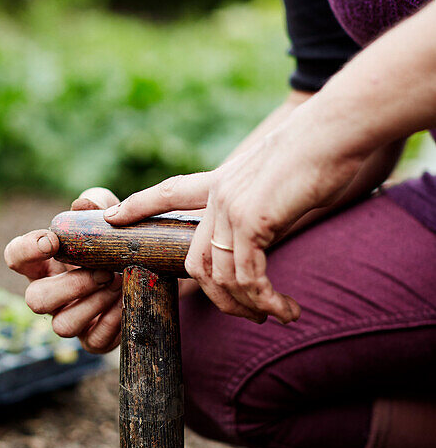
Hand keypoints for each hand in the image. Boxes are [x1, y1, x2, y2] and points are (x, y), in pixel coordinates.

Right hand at [4, 187, 122, 352]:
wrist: (149, 267)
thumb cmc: (115, 240)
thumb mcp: (107, 215)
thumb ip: (96, 203)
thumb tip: (83, 204)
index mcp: (43, 262)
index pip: (15, 257)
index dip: (26, 250)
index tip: (52, 240)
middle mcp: (50, 295)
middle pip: (35, 300)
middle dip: (69, 285)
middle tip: (102, 271)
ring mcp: (70, 319)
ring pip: (62, 326)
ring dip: (93, 303)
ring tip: (118, 283)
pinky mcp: (93, 339)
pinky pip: (93, 341)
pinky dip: (112, 321)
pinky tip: (127, 301)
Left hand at [104, 118, 362, 322]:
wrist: (336, 132)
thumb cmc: (319, 155)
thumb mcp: (276, 184)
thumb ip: (257, 210)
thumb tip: (259, 238)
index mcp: (220, 181)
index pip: (168, 192)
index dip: (137, 205)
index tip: (110, 217)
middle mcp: (218, 194)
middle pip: (198, 263)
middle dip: (220, 299)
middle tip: (251, 315)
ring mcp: (230, 207)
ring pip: (222, 276)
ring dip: (251, 306)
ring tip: (279, 315)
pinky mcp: (251, 219)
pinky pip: (248, 276)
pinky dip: (266, 299)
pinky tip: (287, 309)